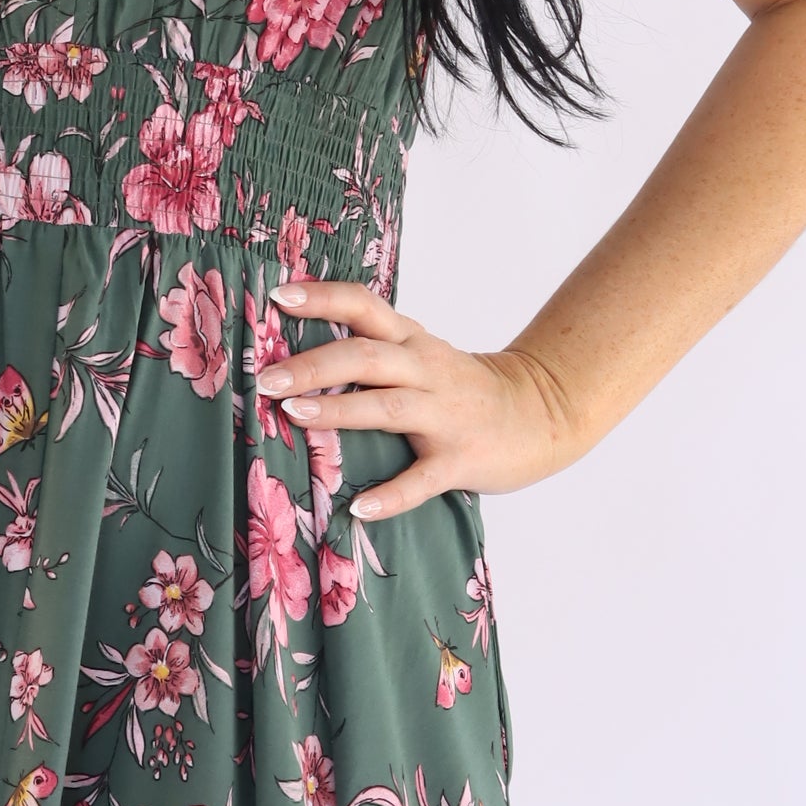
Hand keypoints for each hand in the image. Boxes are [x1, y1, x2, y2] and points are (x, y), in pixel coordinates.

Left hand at [261, 280, 577, 521]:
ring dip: (339, 412)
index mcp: (412, 341)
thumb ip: (373, 349)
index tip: (278, 297)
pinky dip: (390, 496)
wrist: (540, 414)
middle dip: (313, 365)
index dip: (323, 298)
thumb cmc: (463, 389)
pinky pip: (421, 480)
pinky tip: (358, 508)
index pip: (364, 306)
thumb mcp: (421, 355)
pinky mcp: (459, 460)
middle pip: (366, 357)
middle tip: (265, 379)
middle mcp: (426, 370)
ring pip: (387, 409)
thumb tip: (297, 353)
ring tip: (294, 416)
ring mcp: (445, 416)